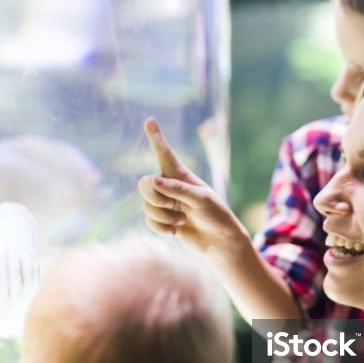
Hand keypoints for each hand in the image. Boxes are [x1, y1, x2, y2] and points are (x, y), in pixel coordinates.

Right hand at [137, 117, 247, 257]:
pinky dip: (161, 228)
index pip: (165, 154)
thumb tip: (154, 182)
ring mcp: (164, 204)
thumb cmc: (216, 215)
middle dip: (155, 197)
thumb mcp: (202, 199)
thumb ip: (178, 189)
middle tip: (173, 205)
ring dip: (163, 216)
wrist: (219, 241)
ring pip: (146, 205)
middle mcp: (169, 187)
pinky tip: (175, 232)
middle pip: (144, 184)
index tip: (150, 120)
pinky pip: (148, 221)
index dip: (156, 138)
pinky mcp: (162, 220)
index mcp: (181, 176)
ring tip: (182, 220)